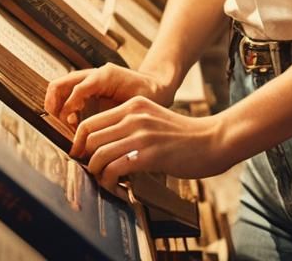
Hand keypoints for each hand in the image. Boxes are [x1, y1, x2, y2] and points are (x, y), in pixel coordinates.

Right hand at [44, 63, 172, 128]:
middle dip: (54, 105)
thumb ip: (115, 113)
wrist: (155, 86)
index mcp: (104, 76)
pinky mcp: (86, 89)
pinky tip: (74, 123)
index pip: (78, 89)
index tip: (72, 125)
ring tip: (68, 125)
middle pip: (59, 84)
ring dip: (57, 108)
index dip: (70, 108)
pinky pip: (66, 95)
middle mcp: (92, 75)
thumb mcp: (134, 104)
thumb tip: (95, 131)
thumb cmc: (147, 95)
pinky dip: (63, 109)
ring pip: (59, 89)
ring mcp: (87, 81)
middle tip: (61, 125)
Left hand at [71, 96, 234, 191]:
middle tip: (94, 172)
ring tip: (106, 181)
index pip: (90, 122)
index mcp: (134, 104)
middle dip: (86, 159)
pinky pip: (114, 169)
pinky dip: (109, 182)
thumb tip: (104, 144)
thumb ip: (131, 124)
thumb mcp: (153, 118)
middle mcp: (135, 115)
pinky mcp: (149, 154)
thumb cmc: (183, 134)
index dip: (79, 143)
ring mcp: (142, 134)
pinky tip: (118, 186)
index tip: (82, 157)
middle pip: (89, 138)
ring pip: (98, 155)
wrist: (212, 139)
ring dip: (96, 173)